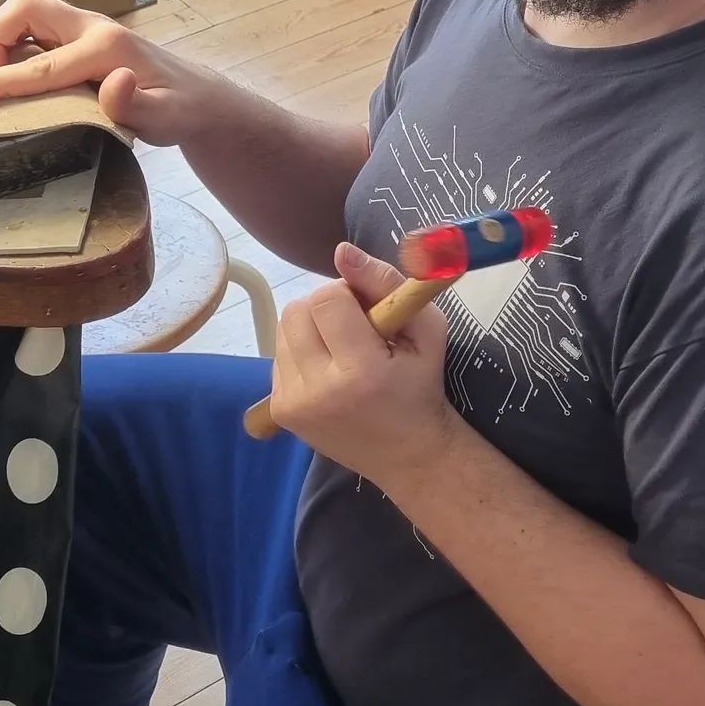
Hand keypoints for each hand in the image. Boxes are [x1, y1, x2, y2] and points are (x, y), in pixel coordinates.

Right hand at [0, 0, 205, 145]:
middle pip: (25, 7)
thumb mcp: (168, 118)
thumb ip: (138, 105)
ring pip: (26, 14)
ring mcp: (86, 29)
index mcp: (108, 47)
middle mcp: (93, 28)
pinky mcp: (80, 38)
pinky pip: (34, 31)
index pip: (41, 65)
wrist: (199, 97)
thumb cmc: (183, 110)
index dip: (0, 81)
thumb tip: (116, 82)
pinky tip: (13, 80)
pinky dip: (12, 47)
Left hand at [269, 243, 460, 490]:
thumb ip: (386, 283)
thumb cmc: (421, 385)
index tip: (368, 311)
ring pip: (283, 329)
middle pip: (297, 311)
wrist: (408, 454)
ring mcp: (295, 404)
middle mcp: (320, 390)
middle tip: (353, 327)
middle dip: (325, 307)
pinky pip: (279, 354)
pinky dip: (302, 351)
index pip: (327, 299)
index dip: (348, 294)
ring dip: (311, 328)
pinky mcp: (282, 411)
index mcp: (361, 371)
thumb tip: (341, 252)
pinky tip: (328, 368)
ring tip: (341, 349)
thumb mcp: (425, 329)